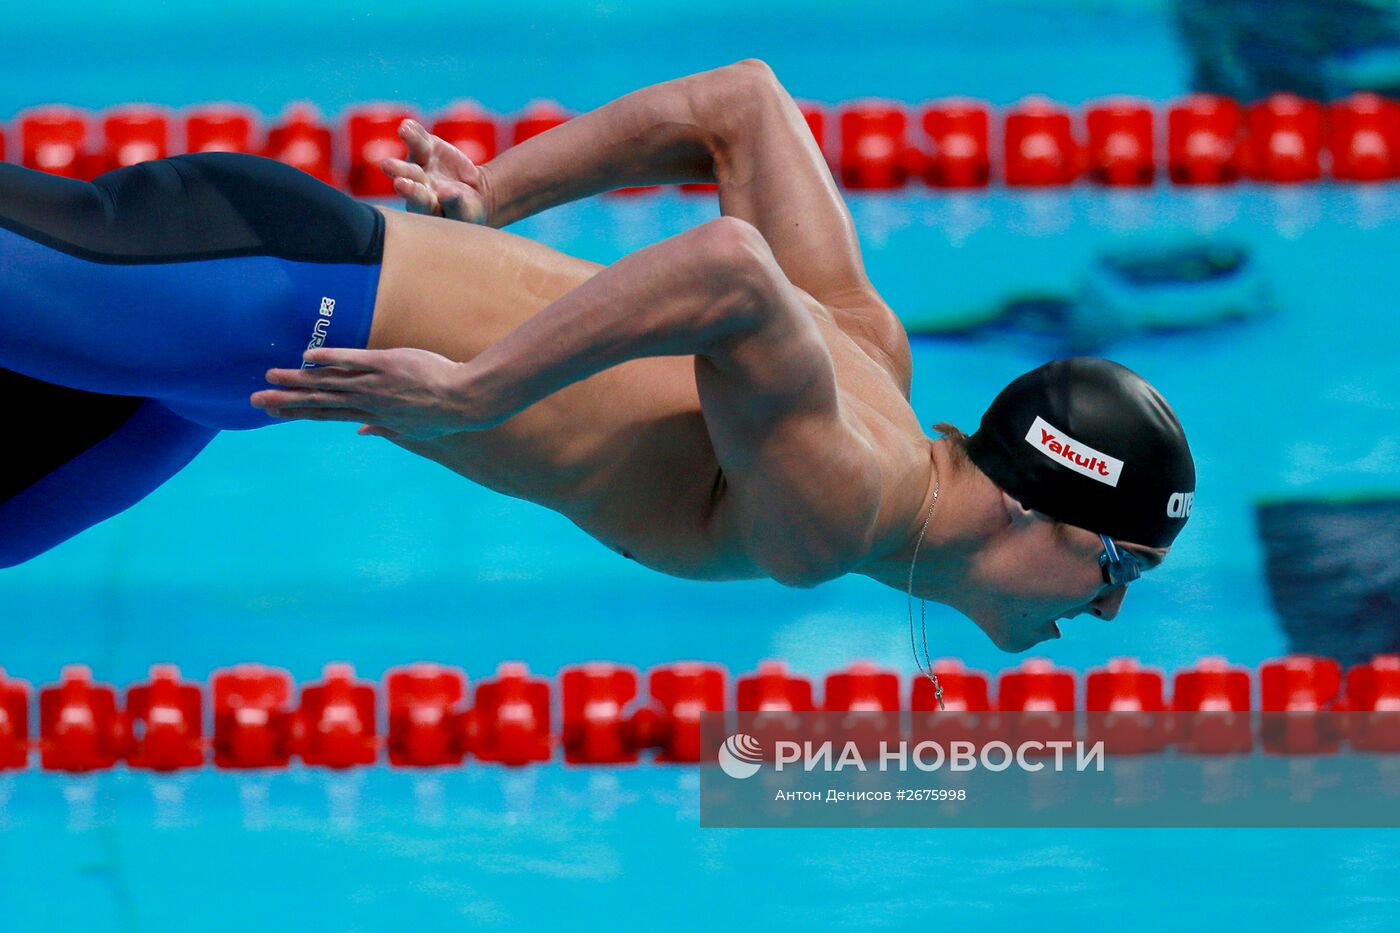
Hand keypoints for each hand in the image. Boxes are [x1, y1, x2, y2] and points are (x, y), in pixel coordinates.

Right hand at [251, 347, 500, 439]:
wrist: (464, 401)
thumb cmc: (442, 415)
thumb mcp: (413, 431)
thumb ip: (383, 430)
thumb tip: (360, 432)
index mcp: (371, 416)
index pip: (328, 414)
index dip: (300, 413)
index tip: (276, 413)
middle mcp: (367, 400)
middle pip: (320, 400)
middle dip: (287, 401)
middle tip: (257, 401)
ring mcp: (375, 382)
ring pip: (330, 380)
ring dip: (299, 379)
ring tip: (271, 378)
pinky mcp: (386, 364)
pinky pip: (353, 359)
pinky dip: (330, 357)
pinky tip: (307, 356)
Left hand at [381, 119, 491, 223]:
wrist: (471, 191)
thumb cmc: (467, 209)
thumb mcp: (466, 211)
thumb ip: (455, 203)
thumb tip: (445, 193)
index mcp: (424, 205)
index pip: (416, 198)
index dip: (410, 191)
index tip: (401, 184)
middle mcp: (417, 184)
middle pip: (408, 175)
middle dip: (399, 169)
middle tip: (387, 165)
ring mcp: (421, 164)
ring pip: (415, 152)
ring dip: (410, 140)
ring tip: (404, 130)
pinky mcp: (428, 148)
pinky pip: (421, 137)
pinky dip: (416, 130)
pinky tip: (408, 124)